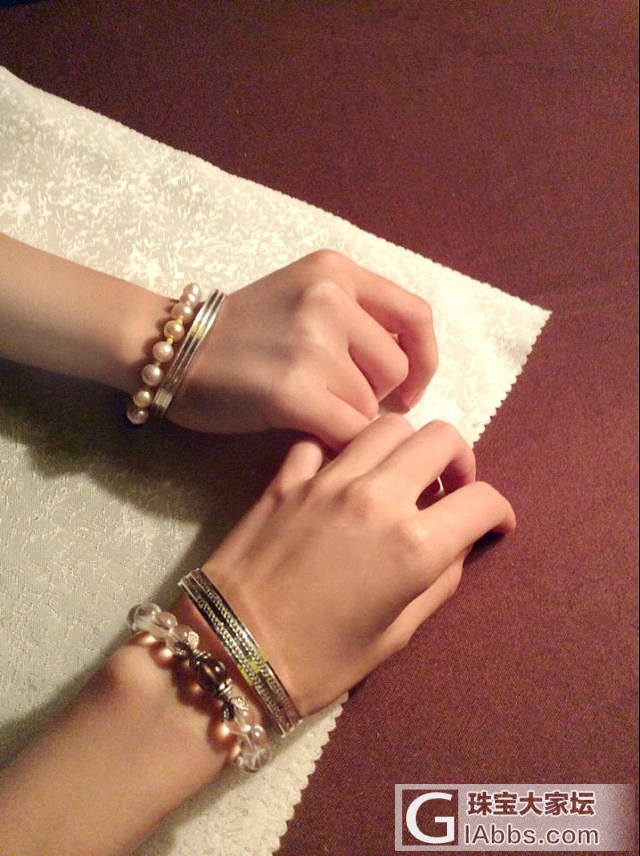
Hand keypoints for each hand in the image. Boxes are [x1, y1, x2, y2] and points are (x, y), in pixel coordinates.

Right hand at [168, 251, 436, 448]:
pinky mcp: (294, 392)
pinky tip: (313, 436)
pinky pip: (349, 432)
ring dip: (347, 418)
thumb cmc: (238, 331)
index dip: (424, 359)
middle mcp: (330, 299)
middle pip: (395, 368)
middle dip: (375, 395)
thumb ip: (355, 316)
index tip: (409, 388)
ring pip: (370, 405)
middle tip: (336, 400)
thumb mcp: (302, 295)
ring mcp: (312, 344)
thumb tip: (408, 371)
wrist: (169, 350)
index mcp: (336, 272)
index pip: (416, 316)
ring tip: (307, 409)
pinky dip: (340, 443)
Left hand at [200, 415, 515, 713]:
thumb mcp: (396, 634)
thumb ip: (437, 581)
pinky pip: (324, 443)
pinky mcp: (287, 478)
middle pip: (441, 438)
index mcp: (413, 543)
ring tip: (400, 479)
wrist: (230, 655)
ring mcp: (328, 480)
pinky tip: (340, 481)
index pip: (481, 501)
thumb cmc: (320, 661)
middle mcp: (377, 496)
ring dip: (406, 447)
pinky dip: (341, 454)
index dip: (498, 512)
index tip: (493, 526)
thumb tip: (454, 547)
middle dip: (460, 461)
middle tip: (450, 491)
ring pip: (386, 426)